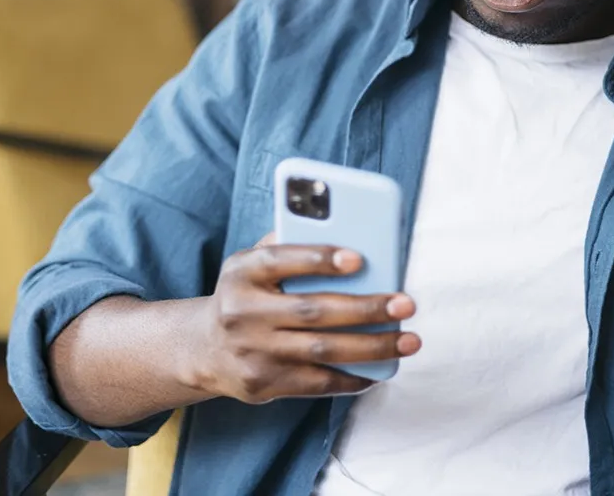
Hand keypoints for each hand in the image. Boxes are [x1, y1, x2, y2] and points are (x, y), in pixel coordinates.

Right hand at [189, 234, 419, 403]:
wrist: (204, 349)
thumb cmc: (246, 295)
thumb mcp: (250, 264)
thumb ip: (287, 243)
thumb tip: (345, 230)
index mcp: (241, 272)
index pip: (280, 260)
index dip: (319, 259)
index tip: (359, 258)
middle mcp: (242, 312)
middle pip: (313, 310)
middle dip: (366, 308)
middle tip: (406, 303)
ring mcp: (253, 352)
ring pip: (323, 351)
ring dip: (373, 346)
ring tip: (409, 340)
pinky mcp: (263, 384)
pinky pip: (318, 383)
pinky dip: (353, 377)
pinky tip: (380, 368)